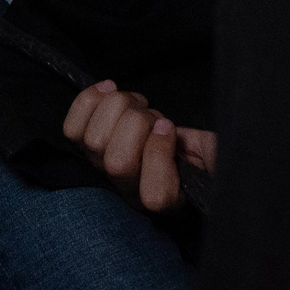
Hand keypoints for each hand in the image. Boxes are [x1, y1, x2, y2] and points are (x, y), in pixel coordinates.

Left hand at [65, 80, 214, 212]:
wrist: (169, 145)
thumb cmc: (197, 151)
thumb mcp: (216, 156)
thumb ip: (214, 156)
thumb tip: (192, 146)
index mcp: (166, 200)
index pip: (153, 194)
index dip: (160, 152)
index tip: (171, 128)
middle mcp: (129, 191)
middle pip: (117, 162)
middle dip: (138, 124)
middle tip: (153, 115)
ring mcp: (103, 170)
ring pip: (94, 141)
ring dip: (118, 109)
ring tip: (136, 104)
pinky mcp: (85, 147)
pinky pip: (72, 129)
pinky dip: (88, 101)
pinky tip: (109, 89)